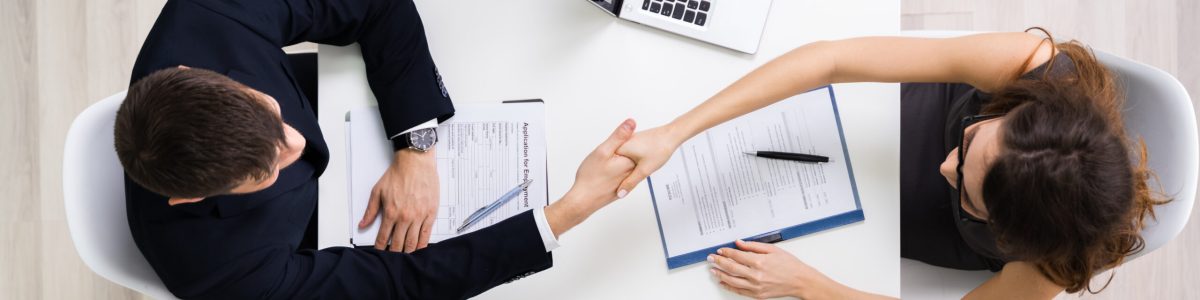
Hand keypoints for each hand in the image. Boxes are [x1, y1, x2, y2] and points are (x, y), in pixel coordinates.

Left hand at [360, 148, 438, 252]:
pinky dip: (422, 244)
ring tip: (405, 257)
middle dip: (394, 254)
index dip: (380, 248)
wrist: (416, 162)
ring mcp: (419, 216)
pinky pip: (426, 234)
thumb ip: (370, 210)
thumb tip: (362, 224)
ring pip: (413, 242)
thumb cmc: (398, 174)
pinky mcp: (431, 213)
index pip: (384, 238)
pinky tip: (419, 249)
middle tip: (392, 259)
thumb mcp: (377, 191)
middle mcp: (405, 217)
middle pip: (399, 244)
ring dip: (408, 252)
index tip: (379, 254)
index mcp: (391, 212)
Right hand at [545, 119, 636, 236]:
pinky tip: (606, 172)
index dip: (621, 140)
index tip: (611, 145)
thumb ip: (619, 136)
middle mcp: (633, 172)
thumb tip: (632, 122)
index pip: (632, 142)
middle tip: (605, 158)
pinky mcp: (623, 187)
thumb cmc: (590, 177)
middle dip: (621, 151)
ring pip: (626, 164)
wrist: (584, 200)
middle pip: (631, 154)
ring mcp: (628, 181)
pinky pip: (622, 174)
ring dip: (618, 161)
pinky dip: (615, 171)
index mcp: (630, 161)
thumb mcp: (603, 151)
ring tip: (604, 165)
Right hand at [614, 125, 686, 196]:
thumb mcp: (644, 169)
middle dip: (619, 172)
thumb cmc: (660, 148)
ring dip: (624, 167)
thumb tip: (620, 193)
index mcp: (619, 148)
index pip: (608, 165)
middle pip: (614, 163)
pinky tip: (638, 163)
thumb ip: (630, 182)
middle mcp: (621, 143)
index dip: (612, 176)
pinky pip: (627, 155)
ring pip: (621, 159)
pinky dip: (630, 161)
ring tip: (635, 170)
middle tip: (628, 176)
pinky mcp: (634, 141)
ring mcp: (627, 141)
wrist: (671, 135)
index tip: (615, 182)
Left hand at [709, 240, 847, 298]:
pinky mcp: (757, 294)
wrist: (800, 281)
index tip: (720, 250)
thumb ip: (753, 246)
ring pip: (732, 280)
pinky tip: (723, 282)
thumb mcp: (773, 250)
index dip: (726, 252)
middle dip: (719, 262)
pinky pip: (739, 290)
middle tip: (710, 258)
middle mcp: (756, 274)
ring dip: (720, 274)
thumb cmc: (789, 265)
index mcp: (759, 261)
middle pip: (731, 267)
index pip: (737, 255)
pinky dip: (729, 286)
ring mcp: (756, 286)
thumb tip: (739, 242)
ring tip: (713, 270)